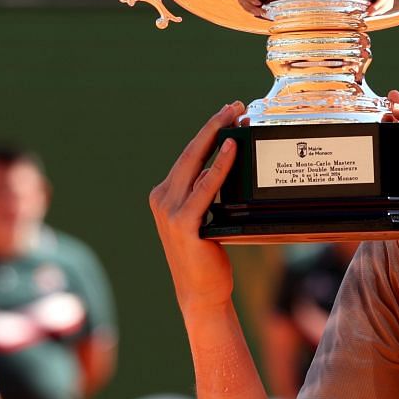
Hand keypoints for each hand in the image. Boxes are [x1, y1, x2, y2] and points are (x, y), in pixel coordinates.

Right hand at [149, 103, 242, 316]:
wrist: (201, 292)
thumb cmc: (207, 257)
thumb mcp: (206, 219)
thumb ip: (208, 197)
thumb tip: (231, 169)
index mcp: (165, 195)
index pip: (189, 156)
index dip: (208, 132)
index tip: (228, 113)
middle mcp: (162, 198)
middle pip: (190, 153)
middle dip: (213, 126)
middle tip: (234, 106)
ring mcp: (170, 211)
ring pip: (194, 165)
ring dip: (216, 139)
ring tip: (236, 120)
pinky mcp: (184, 225)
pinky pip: (204, 191)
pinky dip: (218, 169)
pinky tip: (230, 152)